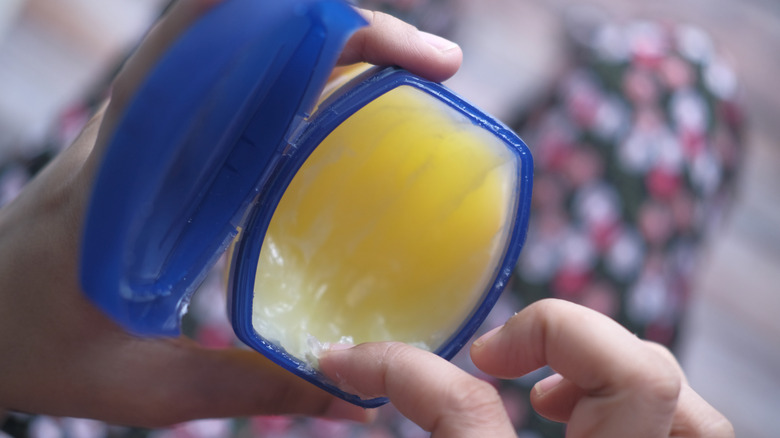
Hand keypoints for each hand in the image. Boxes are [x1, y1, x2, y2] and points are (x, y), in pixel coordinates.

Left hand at [0, 0, 460, 426]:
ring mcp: (140, 124)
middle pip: (245, 24)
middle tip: (430, 66)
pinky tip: (333, 107)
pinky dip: (287, 69)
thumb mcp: (139, 385)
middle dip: (348, 27)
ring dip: (320, 38)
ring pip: (233, 37)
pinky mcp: (146, 137)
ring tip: (400, 73)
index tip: (410, 61)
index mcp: (129, 169)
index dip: (327, 32)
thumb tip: (352, 392)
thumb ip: (247, 386)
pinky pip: (221, 77)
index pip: (223, 49)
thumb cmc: (27, 347)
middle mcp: (136, 126)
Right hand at [319, 299, 733, 436]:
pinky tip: (575, 414)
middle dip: (557, 332)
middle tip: (492, 355)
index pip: (458, 407)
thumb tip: (342, 373)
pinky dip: (634, 398)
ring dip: (609, 361)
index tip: (347, 361)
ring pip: (677, 392)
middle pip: (638, 376)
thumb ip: (419, 419)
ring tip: (547, 388)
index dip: (395, 368)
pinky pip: (683, 423)